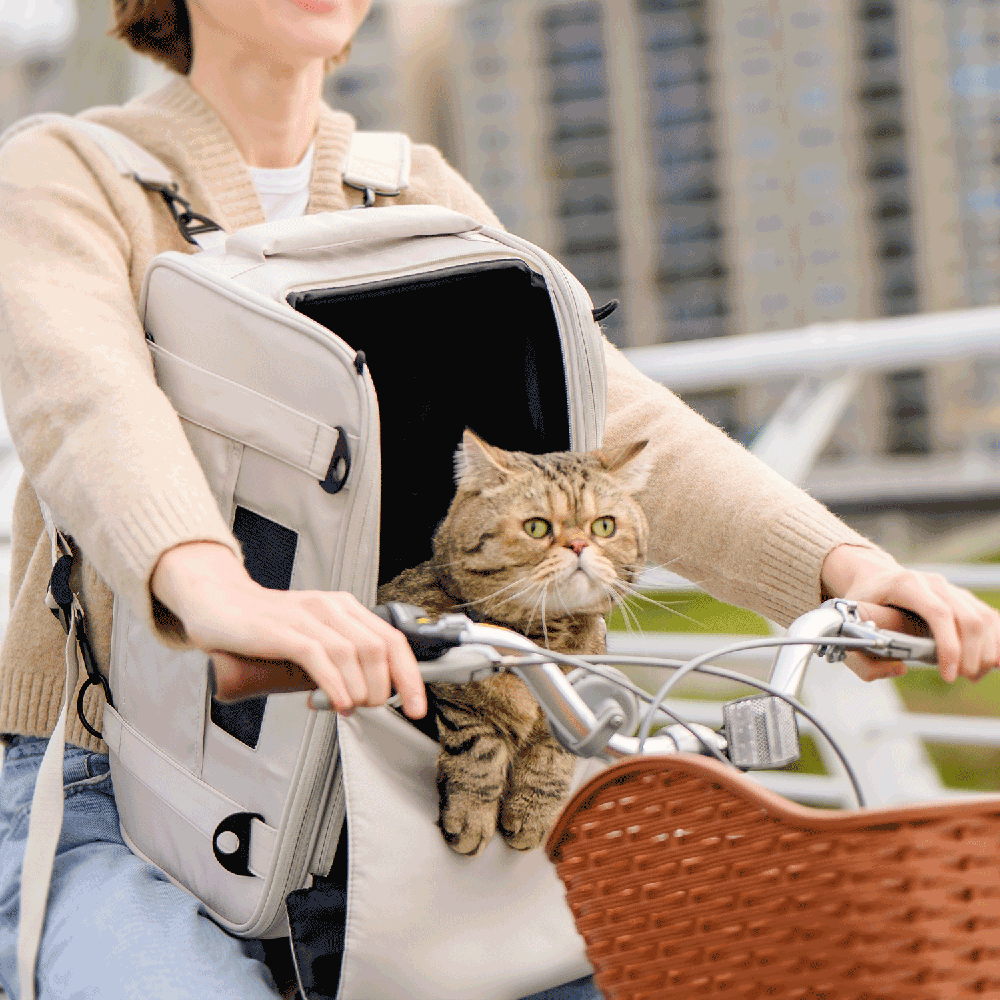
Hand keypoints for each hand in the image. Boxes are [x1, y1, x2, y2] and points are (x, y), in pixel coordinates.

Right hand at [151, 541, 425, 717]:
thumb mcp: (310, 637)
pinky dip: (336, 684)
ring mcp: (307, 617)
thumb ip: (335, 660)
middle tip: (371, 708)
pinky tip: (339, 702)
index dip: (411, 676)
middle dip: (385, 687)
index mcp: (344, 608)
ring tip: (352, 708)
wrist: (216, 604)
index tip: (417, 707)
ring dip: (362, 690)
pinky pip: (320, 657)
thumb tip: (361, 698)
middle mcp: (331, 608)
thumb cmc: (262, 625)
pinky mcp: (282, 630)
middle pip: (380, 648)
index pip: (392, 640)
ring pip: (355, 653)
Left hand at [821, 544, 999, 683]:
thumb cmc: (863, 604)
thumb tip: (898, 670)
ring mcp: (951, 588)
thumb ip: (861, 657)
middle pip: (968, 618)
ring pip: (983, 618)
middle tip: (961, 677)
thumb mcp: (849, 626)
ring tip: (971, 674)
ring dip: (985, 651)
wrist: (874, 578)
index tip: (947, 675)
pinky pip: (990, 618)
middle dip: (970, 655)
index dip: (949, 646)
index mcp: (905, 584)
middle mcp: (933, 582)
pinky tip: (989, 662)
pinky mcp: (963, 598)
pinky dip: (994, 641)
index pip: (939, 613)